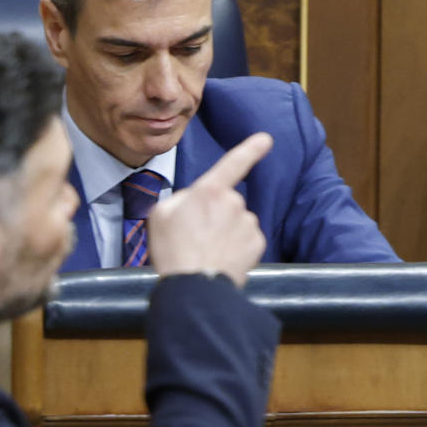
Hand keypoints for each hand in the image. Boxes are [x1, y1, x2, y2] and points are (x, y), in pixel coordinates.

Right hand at [146, 132, 271, 287]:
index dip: (250, 149)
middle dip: (214, 215)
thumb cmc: (173, 251)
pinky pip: (247, 239)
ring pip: (237, 222)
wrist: (194, 287)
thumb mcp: (160, 215)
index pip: (232, 163)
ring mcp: (248, 223)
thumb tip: (194, 201)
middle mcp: (233, 202)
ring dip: (225, 232)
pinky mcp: (257, 243)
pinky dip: (237, 247)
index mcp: (208, 190)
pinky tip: (221, 258)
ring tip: (206, 251)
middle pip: (226, 202)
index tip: (266, 139)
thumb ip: (181, 199)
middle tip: (195, 237)